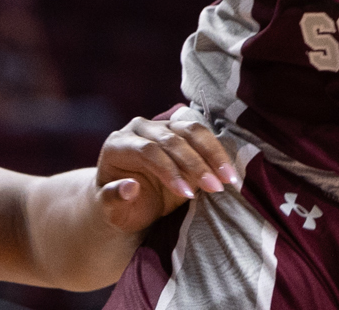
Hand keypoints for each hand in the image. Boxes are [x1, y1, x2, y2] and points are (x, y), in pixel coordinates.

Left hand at [93, 116, 238, 232]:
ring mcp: (162, 126)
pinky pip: (203, 135)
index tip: (187, 194)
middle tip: (215, 187)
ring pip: (192, 130)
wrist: (130, 201)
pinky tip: (228, 171)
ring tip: (228, 178)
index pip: (148, 151)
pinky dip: (218, 153)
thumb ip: (113, 199)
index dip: (170, 170)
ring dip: (213, 155)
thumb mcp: (111, 211)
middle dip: (196, 164)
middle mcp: (139, 129)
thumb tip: (129, 187)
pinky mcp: (181, 130)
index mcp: (117, 145)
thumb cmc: (119, 207)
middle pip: (173, 139)